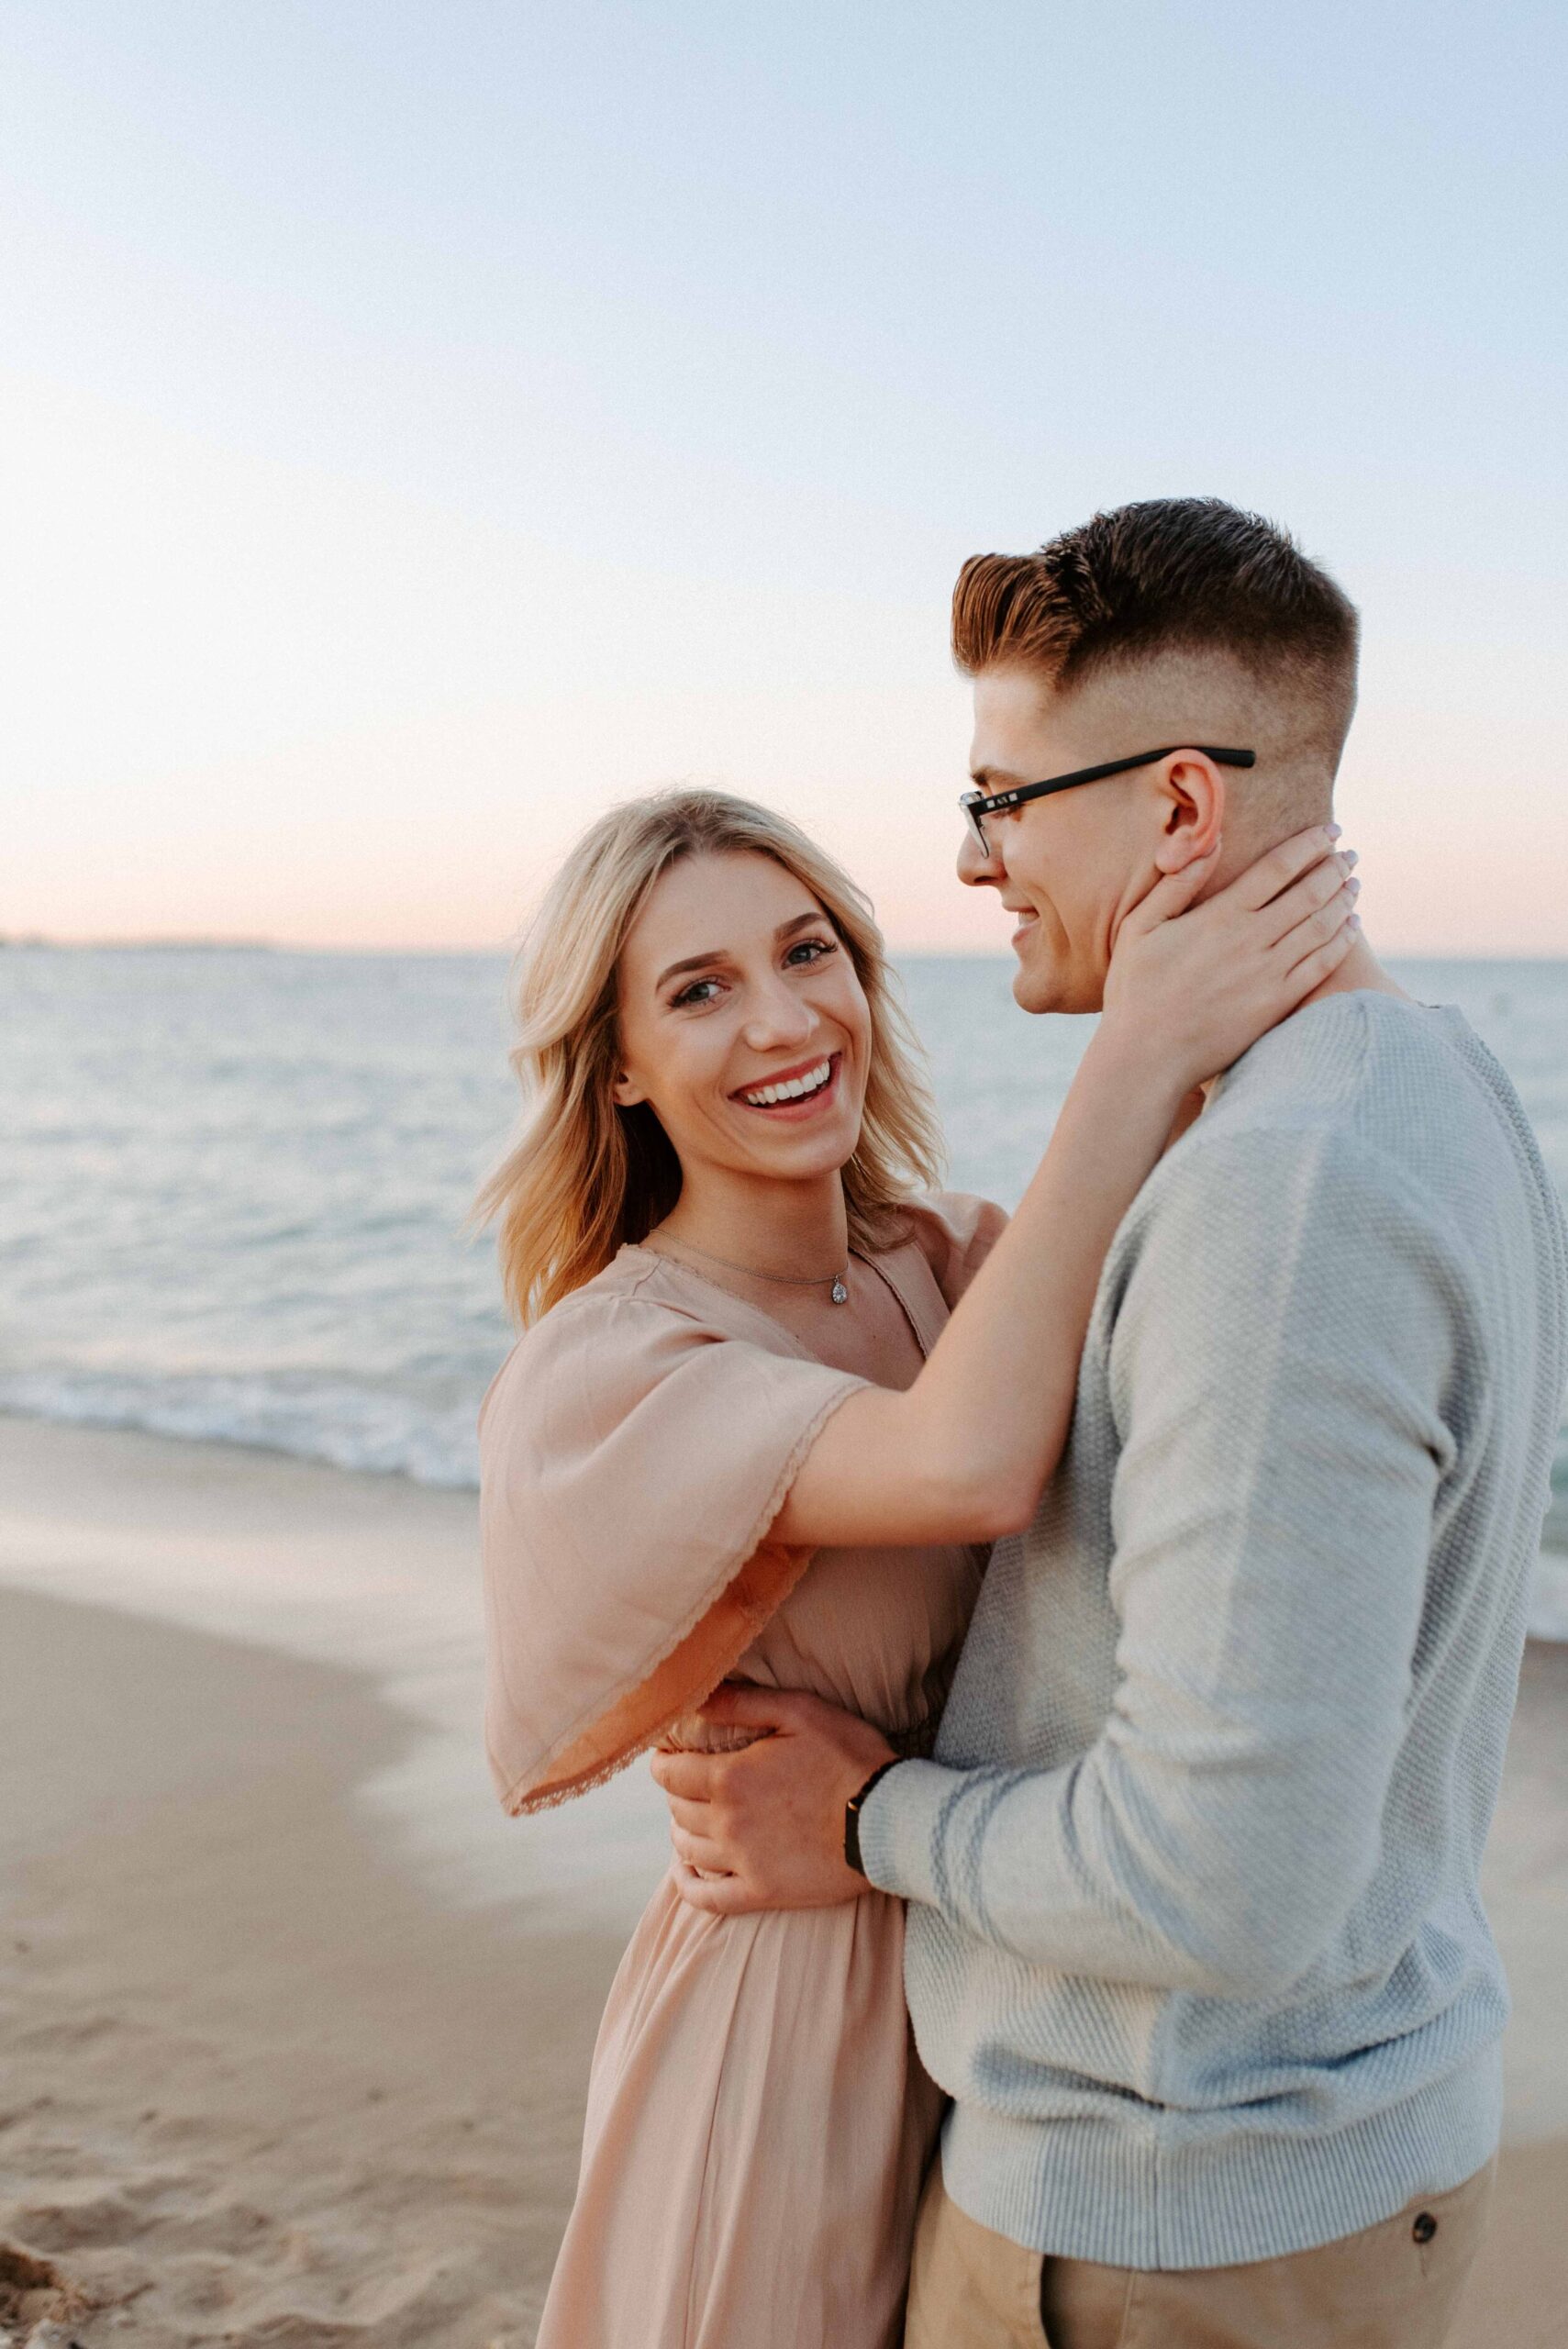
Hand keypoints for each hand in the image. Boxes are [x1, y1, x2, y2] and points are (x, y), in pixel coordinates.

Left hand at [648, 1684, 895, 1915]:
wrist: (888, 1820)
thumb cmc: (848, 1758)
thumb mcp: (799, 1712)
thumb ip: (743, 1703)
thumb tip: (698, 1696)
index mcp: (729, 1779)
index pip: (671, 1773)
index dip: (661, 1762)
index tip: (664, 1755)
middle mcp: (727, 1824)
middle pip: (678, 1810)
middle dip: (675, 1793)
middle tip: (684, 1783)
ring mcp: (743, 1863)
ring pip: (689, 1850)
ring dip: (680, 1831)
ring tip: (687, 1820)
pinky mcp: (762, 1892)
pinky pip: (709, 1898)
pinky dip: (688, 1886)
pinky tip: (684, 1874)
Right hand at [1101, 826, 1358, 1090]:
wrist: (1148, 1056)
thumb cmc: (1136, 990)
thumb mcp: (1139, 928)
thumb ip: (1175, 883)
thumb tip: (1209, 842)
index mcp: (1219, 917)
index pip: (1278, 867)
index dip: (1310, 845)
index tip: (1329, 831)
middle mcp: (1251, 941)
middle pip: (1310, 892)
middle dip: (1336, 867)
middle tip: (1350, 854)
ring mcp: (1268, 975)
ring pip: (1322, 926)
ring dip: (1344, 899)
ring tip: (1354, 883)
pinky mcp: (1277, 1004)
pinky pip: (1322, 965)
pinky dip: (1342, 940)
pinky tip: (1351, 926)